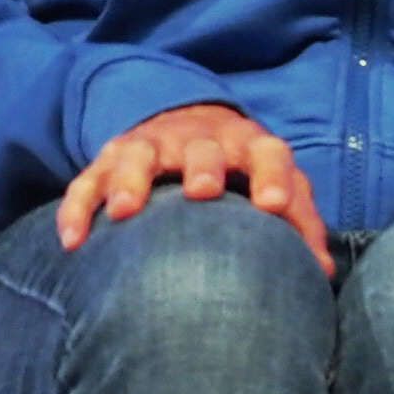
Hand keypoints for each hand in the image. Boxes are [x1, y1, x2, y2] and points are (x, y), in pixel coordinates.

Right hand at [59, 101, 329, 270]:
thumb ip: (299, 222)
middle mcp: (198, 140)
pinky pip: (87, 181)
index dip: (272, 175)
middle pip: (201, 148)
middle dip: (202, 166)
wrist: (186, 121)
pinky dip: (77, 208)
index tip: (274, 205)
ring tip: (124, 212)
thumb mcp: (273, 184)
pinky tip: (73, 242)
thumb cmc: (240, 170)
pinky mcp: (109, 160)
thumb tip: (320, 272)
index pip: (267, 153)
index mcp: (246, 145)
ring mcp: (149, 146)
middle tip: (202, 191)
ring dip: (129, 180)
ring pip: (136, 156)